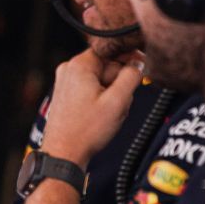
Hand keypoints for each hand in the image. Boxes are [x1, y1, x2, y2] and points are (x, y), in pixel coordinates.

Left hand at [40, 49, 143, 166]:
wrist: (64, 153)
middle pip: (106, 66)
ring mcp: (65, 83)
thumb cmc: (86, 130)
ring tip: (110, 113)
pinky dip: (101, 101)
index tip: (140, 70)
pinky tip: (101, 116)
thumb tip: (138, 63)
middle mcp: (68, 70)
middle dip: (119, 82)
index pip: (110, 50)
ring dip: (112, 94)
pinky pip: (92, 90)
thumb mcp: (117, 101)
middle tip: (121, 102)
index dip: (127, 59)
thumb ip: (131, 77)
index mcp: (79, 65)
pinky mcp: (66, 95)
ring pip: (101, 80)